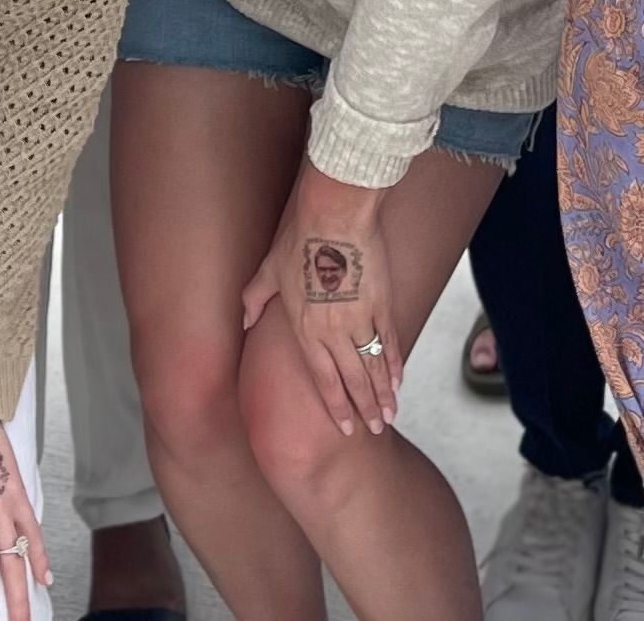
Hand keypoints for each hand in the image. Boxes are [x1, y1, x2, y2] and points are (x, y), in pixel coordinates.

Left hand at [239, 163, 394, 436]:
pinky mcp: (382, 302)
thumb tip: (245, 321)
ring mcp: (361, 318)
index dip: (336, 407)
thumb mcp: (268, 270)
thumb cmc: (298, 239)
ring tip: (391, 415)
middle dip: (365, 409)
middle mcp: (334, 331)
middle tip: (375, 429)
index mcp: (305, 329)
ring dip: (383, 394)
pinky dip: (395, 363)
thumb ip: (255, 299)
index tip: (347, 428)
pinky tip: (399, 380)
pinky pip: (389, 342)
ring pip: (374, 367)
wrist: (335, 213)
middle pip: (353, 380)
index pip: (323, 380)